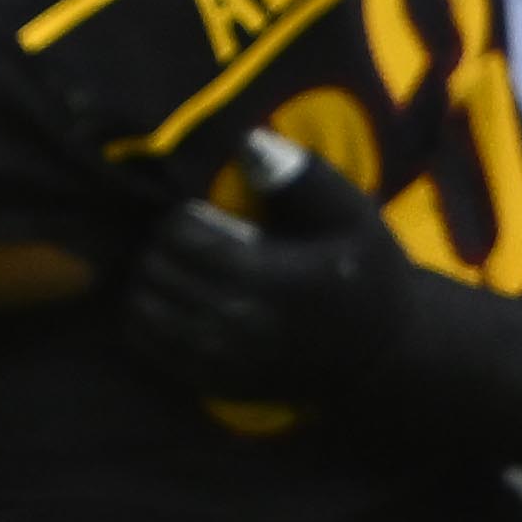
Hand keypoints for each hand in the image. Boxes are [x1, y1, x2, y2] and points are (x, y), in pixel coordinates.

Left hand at [126, 131, 521, 467]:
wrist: (380, 357)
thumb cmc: (364, 276)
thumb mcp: (352, 216)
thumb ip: (301, 177)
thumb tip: (248, 140)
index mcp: (269, 278)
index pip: (183, 237)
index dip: (180, 216)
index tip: (199, 211)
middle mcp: (235, 323)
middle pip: (157, 270)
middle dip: (161, 245)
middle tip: (184, 237)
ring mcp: (217, 359)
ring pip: (141, 309)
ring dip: (150, 281)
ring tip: (176, 267)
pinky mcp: (208, 381)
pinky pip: (147, 345)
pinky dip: (148, 318)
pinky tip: (174, 301)